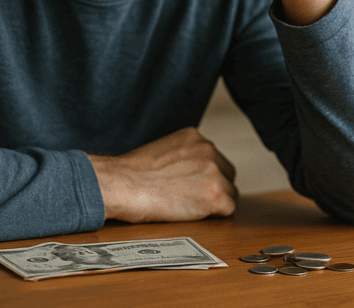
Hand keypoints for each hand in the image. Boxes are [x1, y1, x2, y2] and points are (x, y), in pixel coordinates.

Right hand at [87, 127, 237, 222]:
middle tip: (192, 198)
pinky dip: (214, 216)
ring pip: (230, 192)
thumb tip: (193, 172)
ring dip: (214, 202)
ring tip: (188, 206)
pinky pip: (228, 210)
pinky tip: (192, 214)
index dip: (205, 176)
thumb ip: (184, 156)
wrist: (123, 185)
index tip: (192, 185)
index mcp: (195, 137)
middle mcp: (209, 150)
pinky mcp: (216, 195)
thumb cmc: (132, 173)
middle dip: (214, 187)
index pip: (216, 159)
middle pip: (227, 174)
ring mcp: (214, 172)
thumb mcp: (163, 150)